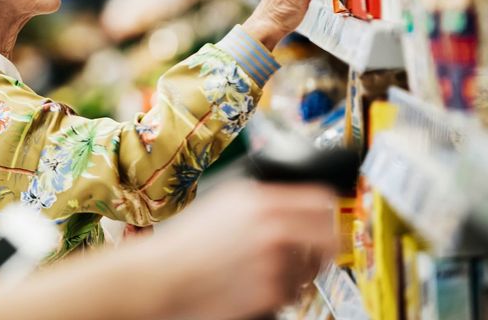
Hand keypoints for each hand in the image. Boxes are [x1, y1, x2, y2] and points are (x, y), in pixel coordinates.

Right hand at [125, 181, 337, 319]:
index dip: (327, 212)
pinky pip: (293, 294)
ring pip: (312, 270)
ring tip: (268, 270)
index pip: (321, 200)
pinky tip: (255, 284)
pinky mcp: (271, 292)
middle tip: (314, 252)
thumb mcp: (221, 201)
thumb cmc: (184, 241)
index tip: (326, 220)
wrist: (163, 276)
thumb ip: (260, 198)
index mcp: (261, 200)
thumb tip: (294, 202)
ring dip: (299, 272)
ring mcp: (275, 262)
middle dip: (324, 246)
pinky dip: (280, 292)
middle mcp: (273, 228)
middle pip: (329, 237)